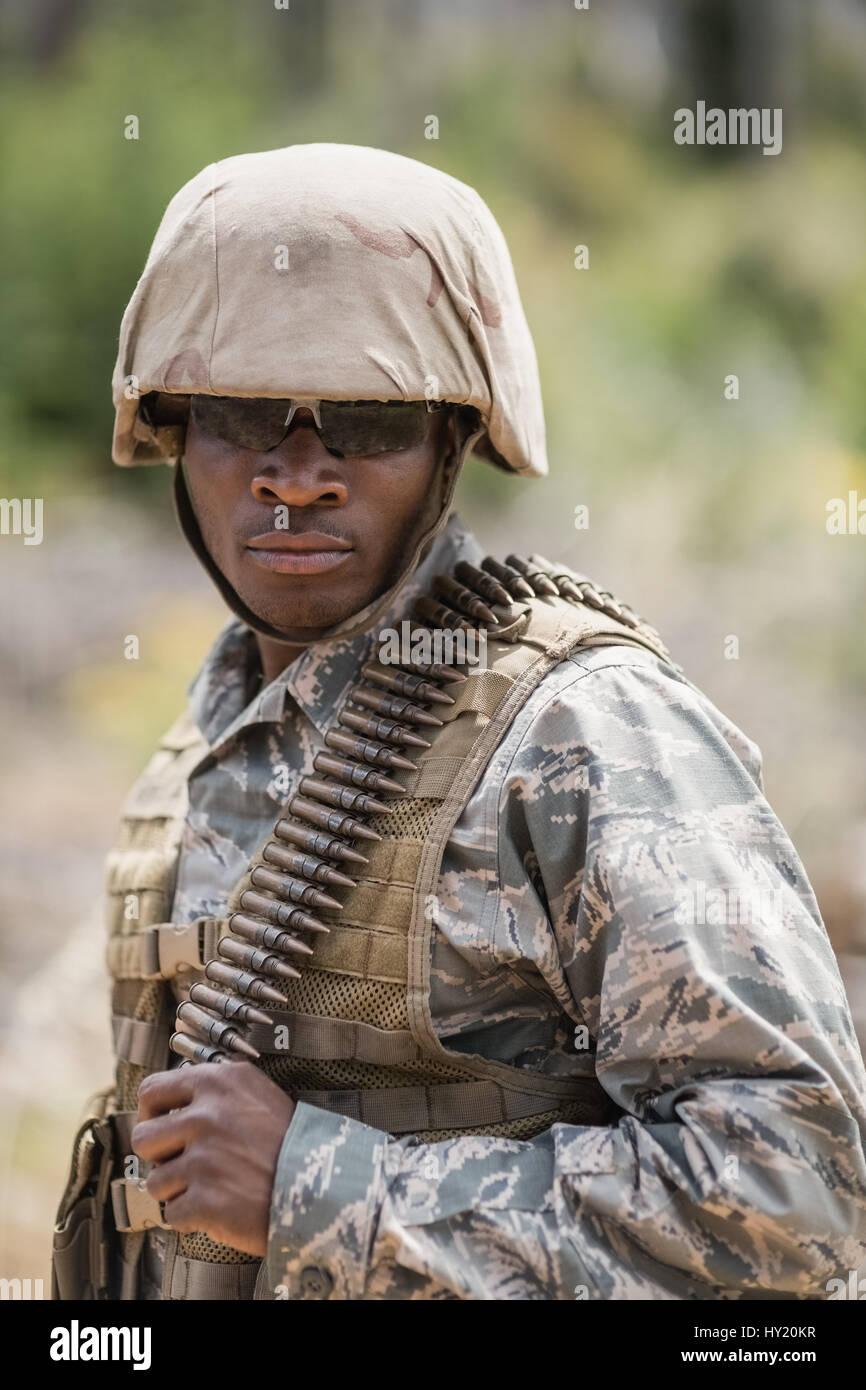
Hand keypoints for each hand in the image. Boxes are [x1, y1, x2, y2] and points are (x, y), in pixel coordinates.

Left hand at [132, 1062, 294, 1257]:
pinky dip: (192, 1218)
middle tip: (187, 1164)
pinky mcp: (205, 1200)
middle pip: (143, 1138)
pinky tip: (220, 1207)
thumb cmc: (289, 1142)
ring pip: (155, 1182)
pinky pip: (173, 1215)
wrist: (323, 1188)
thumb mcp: (256, 1092)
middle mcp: (206, 1116)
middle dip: (160, 1156)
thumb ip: (214, 1084)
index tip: (161, 1128)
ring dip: (179, 1190)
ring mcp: (204, 1159)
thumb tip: (174, 1066)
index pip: (152, 1090)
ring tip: (213, 1187)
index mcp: (217, 1082)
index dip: (150, 1113)